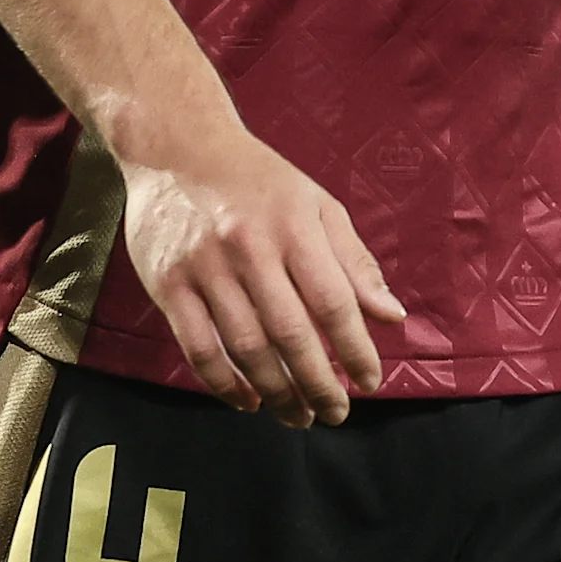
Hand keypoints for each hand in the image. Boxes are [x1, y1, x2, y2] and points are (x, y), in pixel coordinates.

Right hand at [118, 121, 404, 427]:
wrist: (177, 146)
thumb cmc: (257, 180)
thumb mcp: (316, 205)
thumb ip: (355, 262)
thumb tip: (392, 317)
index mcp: (294, 226)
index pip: (333, 302)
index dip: (356, 349)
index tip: (371, 381)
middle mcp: (249, 247)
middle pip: (290, 334)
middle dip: (319, 384)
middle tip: (336, 412)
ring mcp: (205, 268)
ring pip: (246, 348)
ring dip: (277, 392)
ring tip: (299, 415)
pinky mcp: (168, 285)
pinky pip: (199, 348)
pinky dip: (225, 384)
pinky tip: (248, 400)